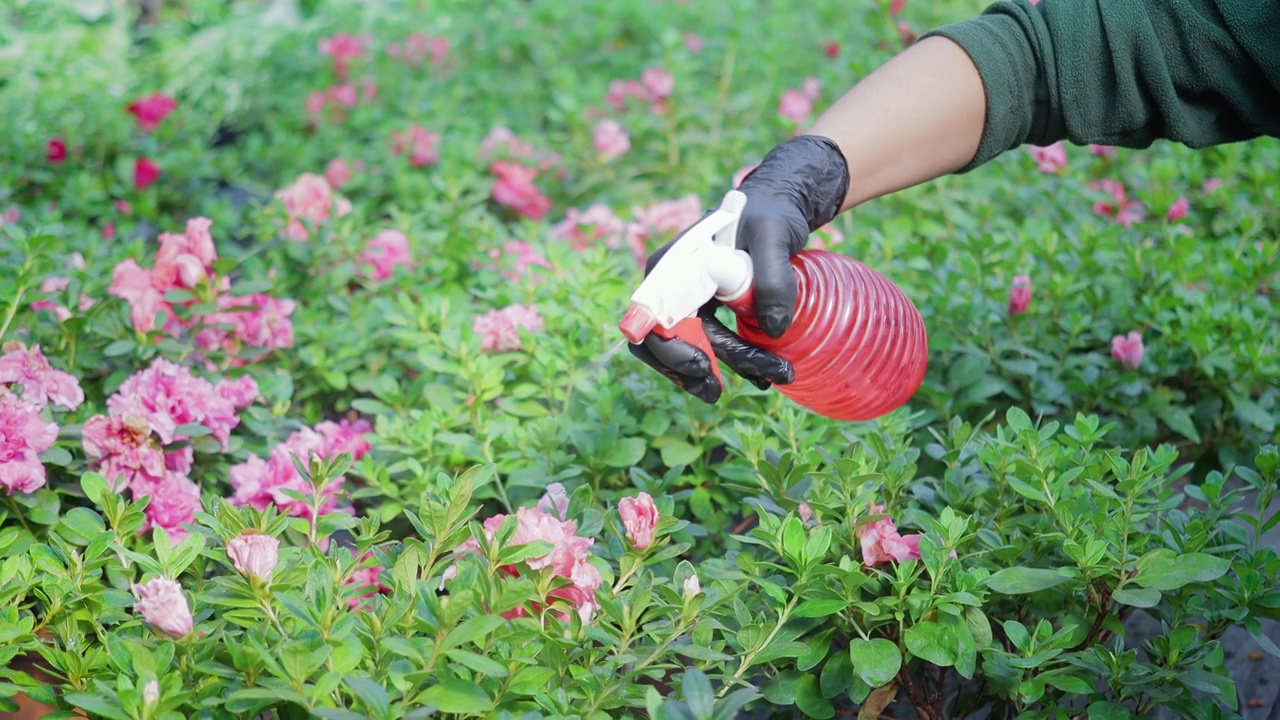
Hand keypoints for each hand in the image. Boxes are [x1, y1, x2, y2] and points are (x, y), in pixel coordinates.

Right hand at [627, 135, 849, 403]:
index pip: (652, 319)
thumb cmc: (770, 213)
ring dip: (726, 371)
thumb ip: (773, 277)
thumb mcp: (773, 236)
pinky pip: (711, 345)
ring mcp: (690, 300)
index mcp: (671, 267)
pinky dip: (733, 363)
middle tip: (726, 390)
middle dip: (696, 372)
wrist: (782, 207)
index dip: (669, 350)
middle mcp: (672, 287)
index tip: (704, 366)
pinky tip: (761, 376)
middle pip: (668, 342)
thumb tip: (772, 331)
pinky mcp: (711, 310)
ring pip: (694, 348)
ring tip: (770, 379)